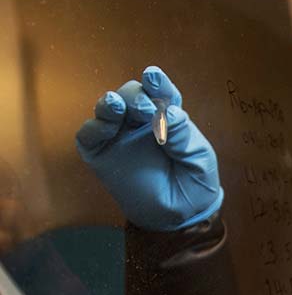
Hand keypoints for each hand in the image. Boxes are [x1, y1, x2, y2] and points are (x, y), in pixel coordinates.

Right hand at [75, 66, 222, 230]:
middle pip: (132, 94)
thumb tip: (170, 112)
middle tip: (146, 110)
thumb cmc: (194, 186)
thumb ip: (185, 137)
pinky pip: (89, 134)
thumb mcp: (199, 162)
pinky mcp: (101, 154)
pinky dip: (94, 126)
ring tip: (119, 106)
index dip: (157, 83)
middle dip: (137, 96)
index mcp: (168, 120)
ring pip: (108, 107)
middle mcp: (141, 123)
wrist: (178, 218)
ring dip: (113, 102)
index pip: (161, 94)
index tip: (153, 76)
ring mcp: (119, 136)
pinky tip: (106, 125)